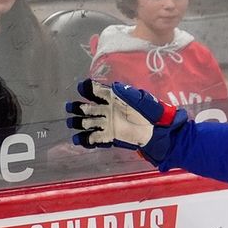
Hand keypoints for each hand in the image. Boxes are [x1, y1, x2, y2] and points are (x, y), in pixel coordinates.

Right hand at [65, 80, 185, 162]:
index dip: (88, 89)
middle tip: (70, 107)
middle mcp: (107, 110)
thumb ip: (127, 93)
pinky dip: (86, 139)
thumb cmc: (151, 112)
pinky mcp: (110, 137)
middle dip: (78, 107)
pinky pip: (95, 138)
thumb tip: (115, 87)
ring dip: (78, 123)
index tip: (82, 87)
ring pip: (88, 122)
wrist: (157, 132)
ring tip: (71, 123)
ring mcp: (108, 124)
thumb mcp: (141, 99)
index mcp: (113, 98)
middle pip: (88, 108)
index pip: (97, 91)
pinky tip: (78, 139)